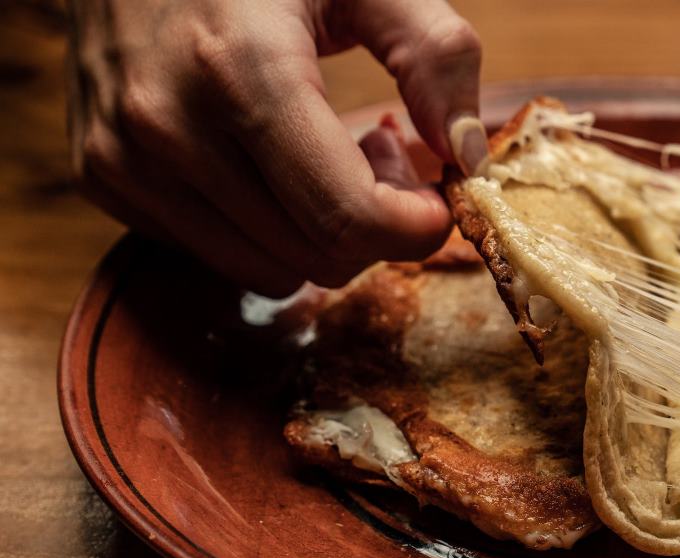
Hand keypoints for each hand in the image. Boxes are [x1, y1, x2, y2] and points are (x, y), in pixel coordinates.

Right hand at [66, 0, 486, 296]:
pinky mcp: (104, 176)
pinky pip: (219, 253)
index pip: (347, 218)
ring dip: (320, 233)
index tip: (438, 199)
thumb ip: (434, 56)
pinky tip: (266, 159)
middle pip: (318, 256)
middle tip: (381, 152)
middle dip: (375, 225)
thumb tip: (468, 156)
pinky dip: (264, 227)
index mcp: (241, 70)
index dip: (415, 228)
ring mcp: (125, 158)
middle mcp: (169, 125)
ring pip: (270, 271)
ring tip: (323, 152)